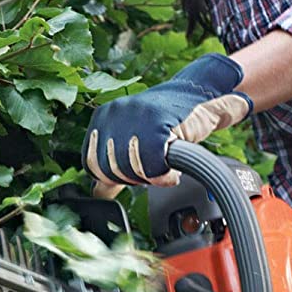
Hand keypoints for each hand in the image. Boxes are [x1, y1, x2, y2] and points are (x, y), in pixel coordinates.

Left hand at [83, 53, 253, 198]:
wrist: (199, 98)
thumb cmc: (166, 122)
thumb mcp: (132, 141)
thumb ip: (113, 165)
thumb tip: (98, 193)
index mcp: (102, 118)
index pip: (92, 165)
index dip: (115, 178)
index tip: (135, 173)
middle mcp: (114, 113)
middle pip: (110, 169)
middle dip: (133, 179)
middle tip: (152, 171)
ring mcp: (135, 115)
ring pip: (130, 169)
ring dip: (150, 178)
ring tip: (163, 168)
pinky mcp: (157, 122)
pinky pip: (153, 165)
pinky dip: (165, 177)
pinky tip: (173, 172)